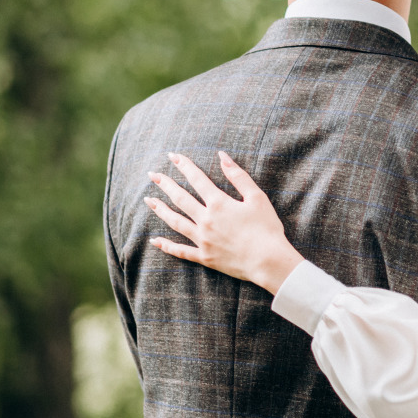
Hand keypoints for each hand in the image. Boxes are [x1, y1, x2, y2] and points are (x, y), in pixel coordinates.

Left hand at [146, 151, 304, 294]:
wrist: (268, 261)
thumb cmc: (266, 228)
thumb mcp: (257, 197)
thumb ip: (238, 176)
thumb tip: (222, 156)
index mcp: (219, 203)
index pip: (197, 179)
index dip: (184, 166)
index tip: (173, 156)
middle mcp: (206, 220)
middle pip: (180, 198)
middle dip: (165, 184)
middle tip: (152, 175)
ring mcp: (202, 240)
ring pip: (175, 222)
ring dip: (161, 210)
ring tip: (149, 200)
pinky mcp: (204, 257)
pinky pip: (180, 251)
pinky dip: (166, 246)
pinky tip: (155, 240)